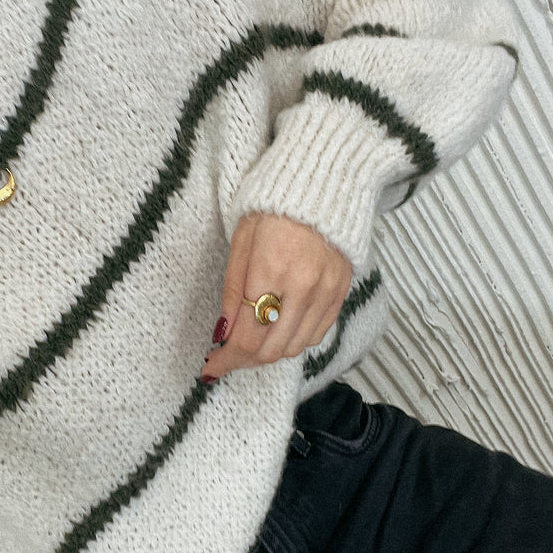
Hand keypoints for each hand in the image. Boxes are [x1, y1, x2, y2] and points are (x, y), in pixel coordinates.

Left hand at [202, 214, 351, 380]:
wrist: (324, 184)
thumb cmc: (273, 207)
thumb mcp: (241, 242)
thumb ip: (233, 290)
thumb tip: (223, 332)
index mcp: (270, 271)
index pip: (246, 337)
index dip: (225, 360)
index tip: (210, 368)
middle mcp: (302, 288)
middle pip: (270, 349)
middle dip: (244, 360)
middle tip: (227, 355)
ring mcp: (326, 292)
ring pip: (295, 347)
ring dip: (269, 352)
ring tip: (252, 341)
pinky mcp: (341, 293)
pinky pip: (318, 334)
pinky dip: (295, 340)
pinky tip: (279, 330)